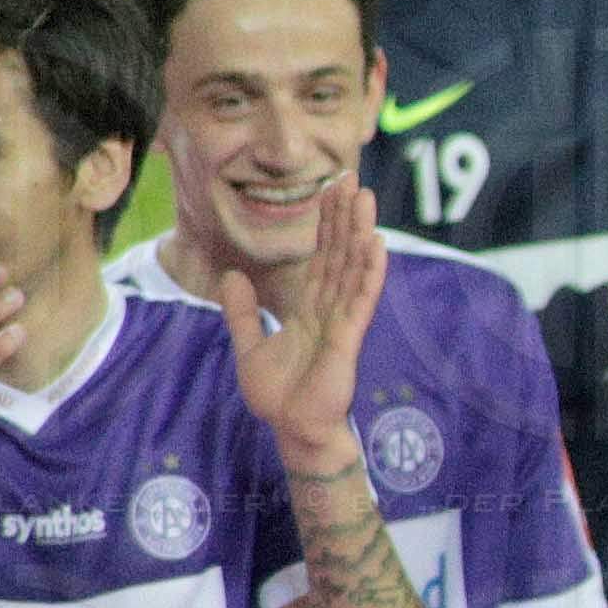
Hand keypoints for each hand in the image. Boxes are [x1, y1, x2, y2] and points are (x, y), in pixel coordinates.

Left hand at [221, 181, 386, 465]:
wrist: (292, 429)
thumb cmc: (277, 396)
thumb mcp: (248, 347)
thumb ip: (242, 312)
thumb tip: (230, 276)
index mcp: (308, 309)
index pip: (319, 258)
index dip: (324, 225)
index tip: (329, 191)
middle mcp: (329, 309)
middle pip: (338, 254)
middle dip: (344, 217)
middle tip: (350, 178)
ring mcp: (341, 322)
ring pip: (352, 269)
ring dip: (359, 233)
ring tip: (365, 199)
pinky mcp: (348, 339)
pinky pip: (360, 300)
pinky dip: (369, 273)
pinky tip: (376, 246)